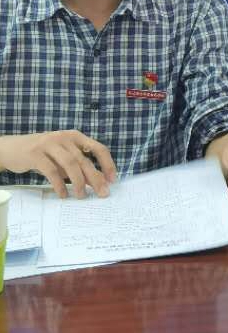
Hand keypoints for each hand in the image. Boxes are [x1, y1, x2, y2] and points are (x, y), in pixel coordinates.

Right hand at [0, 131, 115, 197]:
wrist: (11, 148)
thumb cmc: (42, 154)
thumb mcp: (63, 156)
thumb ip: (78, 166)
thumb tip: (98, 182)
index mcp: (75, 136)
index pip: (98, 148)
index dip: (107, 164)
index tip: (112, 180)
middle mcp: (64, 137)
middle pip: (85, 159)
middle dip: (96, 178)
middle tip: (102, 193)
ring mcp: (49, 144)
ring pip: (70, 164)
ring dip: (78, 182)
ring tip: (81, 196)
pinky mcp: (35, 154)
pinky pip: (52, 171)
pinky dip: (60, 184)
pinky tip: (63, 194)